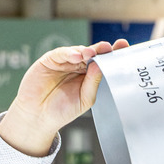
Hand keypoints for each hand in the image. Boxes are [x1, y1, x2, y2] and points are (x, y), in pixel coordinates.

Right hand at [0, 39, 129, 156]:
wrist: (39, 116)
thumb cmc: (62, 109)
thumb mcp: (85, 98)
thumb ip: (93, 82)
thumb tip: (100, 66)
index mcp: (89, 76)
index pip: (103, 62)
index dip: (112, 54)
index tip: (123, 47)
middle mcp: (78, 67)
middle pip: (93, 54)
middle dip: (102, 49)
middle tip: (109, 47)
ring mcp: (65, 62)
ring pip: (78, 51)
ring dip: (86, 51)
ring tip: (92, 53)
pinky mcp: (50, 60)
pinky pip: (61, 53)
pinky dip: (70, 53)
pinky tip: (77, 56)